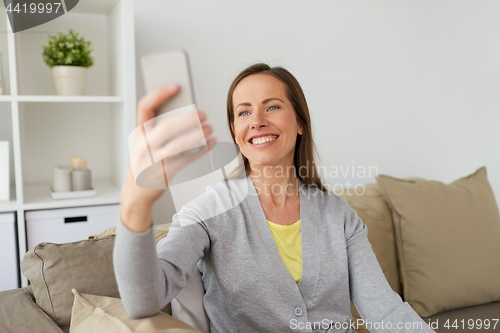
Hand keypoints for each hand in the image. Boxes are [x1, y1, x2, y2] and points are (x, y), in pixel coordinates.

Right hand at [121, 84, 215, 208]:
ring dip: (197, 135)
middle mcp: (143, 144)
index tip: (176, 86)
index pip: (145, 107)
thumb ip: (159, 128)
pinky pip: (185, 160)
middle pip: (166, 126)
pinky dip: (200, 151)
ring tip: (209, 128)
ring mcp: (152, 160)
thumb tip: (186, 112)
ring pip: (177, 145)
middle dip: (187, 119)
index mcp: (138, 132)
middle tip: (203, 113)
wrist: (135, 193)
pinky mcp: (164, 173)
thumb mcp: (145, 142)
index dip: (160, 94)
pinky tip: (210, 144)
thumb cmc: (145, 162)